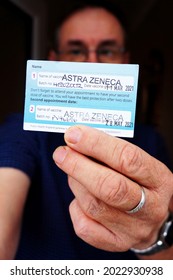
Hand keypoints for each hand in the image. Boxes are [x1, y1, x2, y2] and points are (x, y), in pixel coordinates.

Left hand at [53, 125, 172, 252]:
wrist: (149, 217)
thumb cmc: (138, 182)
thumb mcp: (135, 164)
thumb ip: (110, 152)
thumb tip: (76, 140)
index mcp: (159, 180)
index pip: (128, 159)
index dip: (97, 145)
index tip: (73, 135)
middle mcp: (150, 207)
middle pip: (111, 187)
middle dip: (79, 167)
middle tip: (61, 153)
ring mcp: (134, 229)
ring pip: (93, 205)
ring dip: (75, 183)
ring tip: (72, 171)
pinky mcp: (116, 243)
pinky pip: (84, 226)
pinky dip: (76, 207)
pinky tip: (80, 197)